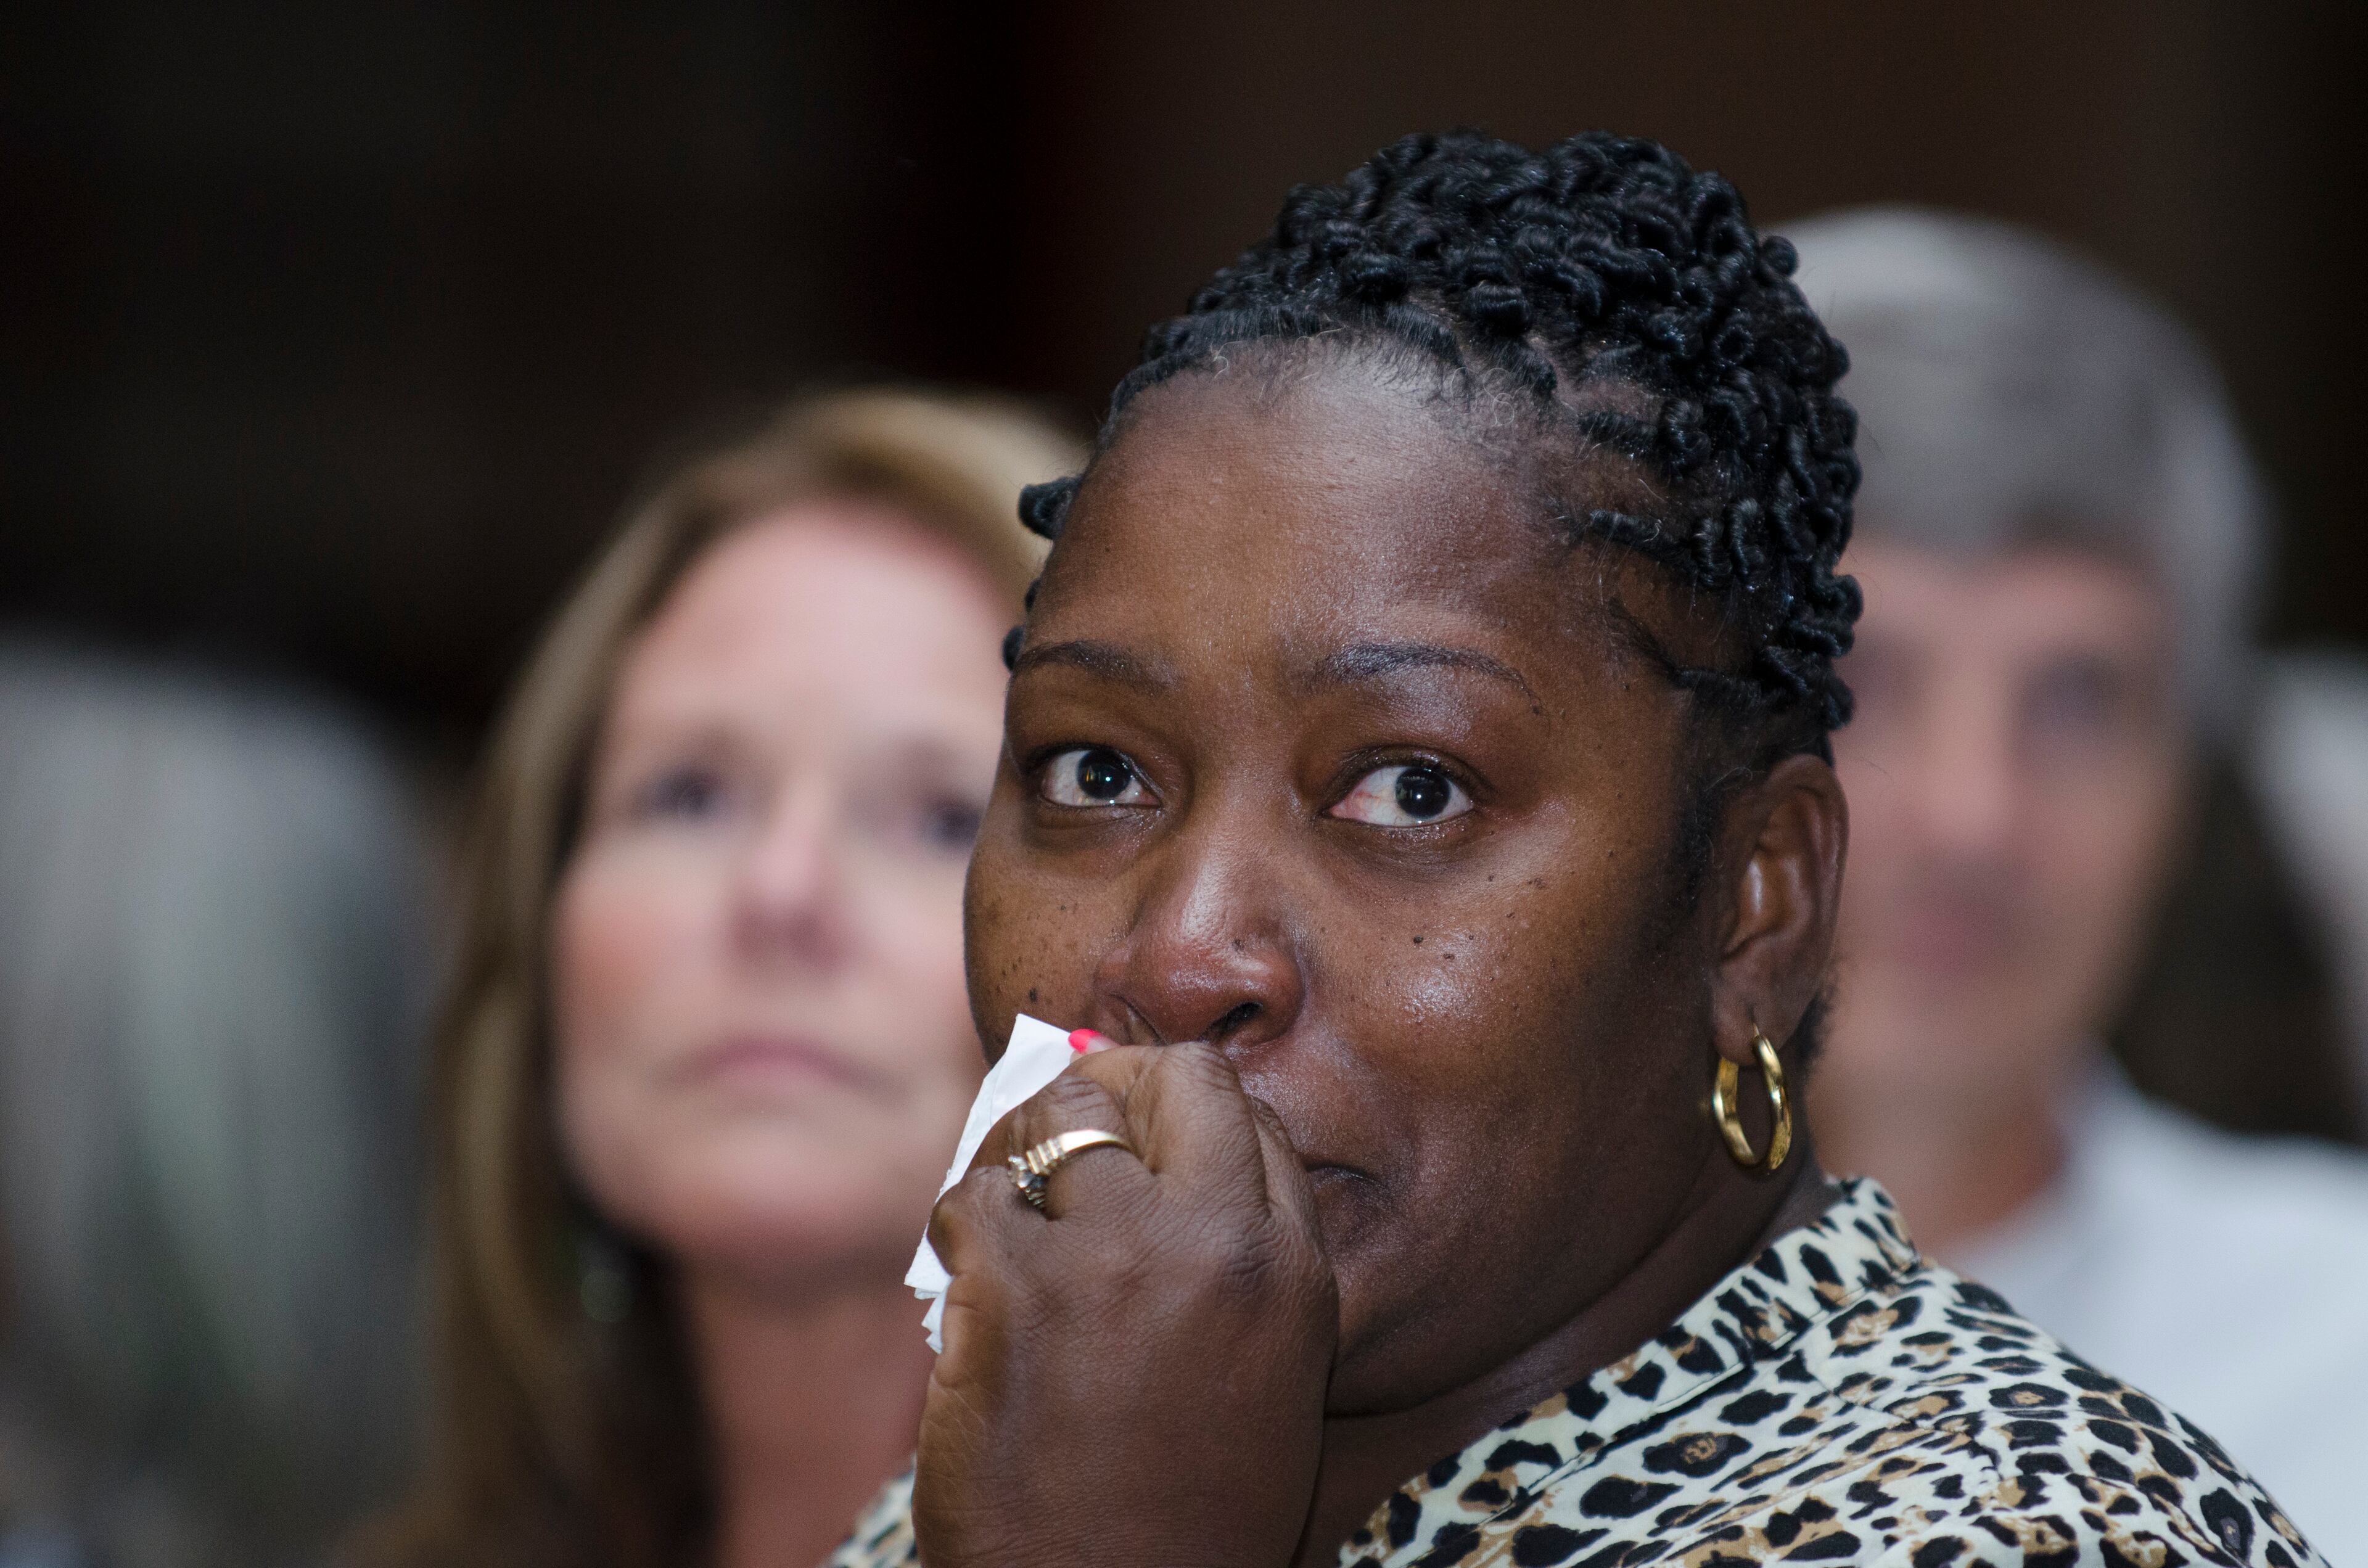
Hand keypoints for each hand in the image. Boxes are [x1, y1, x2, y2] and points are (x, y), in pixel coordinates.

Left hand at [914, 1042, 1337, 1567]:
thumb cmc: (1187, 1512)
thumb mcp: (1266, 1376)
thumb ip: (1238, 1263)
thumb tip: (1157, 1159)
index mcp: (1293, 1272)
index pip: (1251, 1116)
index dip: (1183, 1110)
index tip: (1142, 1131)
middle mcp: (1217, 1246)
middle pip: (1173, 1081)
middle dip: (1114, 1086)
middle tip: (1072, 1124)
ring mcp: (1113, 1259)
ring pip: (1058, 1115)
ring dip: (1023, 1147)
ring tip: (1013, 1198)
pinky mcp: (1014, 1293)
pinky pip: (974, 1196)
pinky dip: (964, 1226)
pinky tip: (972, 1277)